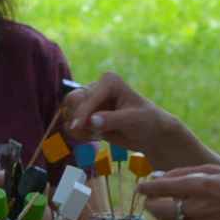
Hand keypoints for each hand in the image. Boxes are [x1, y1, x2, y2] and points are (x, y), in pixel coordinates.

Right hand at [56, 70, 179, 151]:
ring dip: (78, 127)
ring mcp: (91, 103)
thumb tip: (92, 121)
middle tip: (88, 132)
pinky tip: (96, 137)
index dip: (82, 113)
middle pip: (72, 100)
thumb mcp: (133, 120)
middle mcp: (97, 88)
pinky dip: (80, 133)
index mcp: (109, 82)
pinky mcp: (88, 116)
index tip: (77, 128)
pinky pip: (72, 125)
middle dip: (77, 117)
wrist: (151, 135)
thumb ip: (112, 120)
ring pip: (69, 112)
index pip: (88, 96)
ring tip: (96, 135)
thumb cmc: (147, 122)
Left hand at [137, 165, 219, 219]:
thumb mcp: (217, 169)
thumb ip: (187, 173)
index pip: (162, 187)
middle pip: (160, 209)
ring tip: (162, 214)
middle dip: (151, 203)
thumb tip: (159, 178)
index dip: (147, 188)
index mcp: (203, 185)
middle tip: (152, 199)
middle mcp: (201, 208)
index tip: (142, 188)